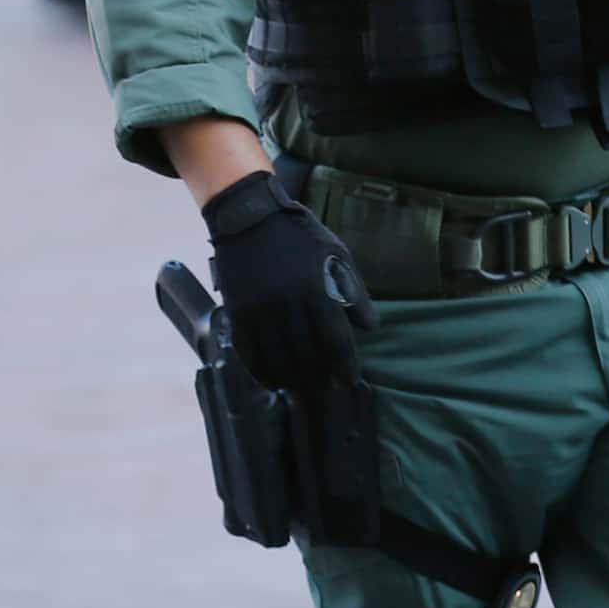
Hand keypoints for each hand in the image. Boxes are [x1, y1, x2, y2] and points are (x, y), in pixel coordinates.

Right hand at [203, 170, 378, 396]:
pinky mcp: (237, 313)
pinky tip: (274, 381)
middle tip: (329, 389)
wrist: (249, 218)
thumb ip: (355, 291)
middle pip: (306, 355)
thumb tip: (371, 327)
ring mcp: (259, 311)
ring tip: (305, 389)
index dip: (344, 365)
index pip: (335, 340)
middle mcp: (287, 304)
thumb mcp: (337, 254)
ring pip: (277, 359)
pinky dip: (262, 372)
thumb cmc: (301, 236)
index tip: (350, 380)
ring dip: (293, 380)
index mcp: (316, 289)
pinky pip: (249, 353)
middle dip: (320, 377)